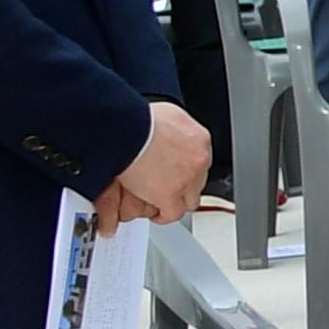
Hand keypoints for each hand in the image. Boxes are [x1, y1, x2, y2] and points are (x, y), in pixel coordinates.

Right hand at [99, 101, 211, 229]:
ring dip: (178, 200)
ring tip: (164, 201)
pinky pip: (174, 213)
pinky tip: (158, 213)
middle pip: (199, 179)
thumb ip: (174, 126)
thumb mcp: (167, 114)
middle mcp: (198, 159)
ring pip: (190, 199)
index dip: (188, 167)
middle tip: (170, 185)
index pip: (200, 159)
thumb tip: (170, 129)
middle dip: (185, 184)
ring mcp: (187, 179)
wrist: (128, 131)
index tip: (178, 170)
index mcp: (199, 138)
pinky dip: (165, 215)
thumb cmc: (138, 119)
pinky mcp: (170, 195)